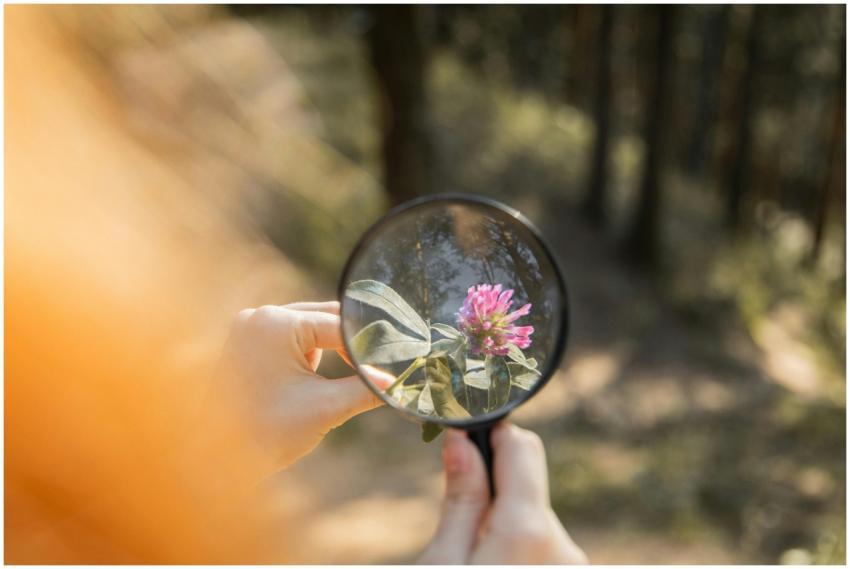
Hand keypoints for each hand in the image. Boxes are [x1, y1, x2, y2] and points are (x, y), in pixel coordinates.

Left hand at [216, 301, 391, 469]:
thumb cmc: (267, 432)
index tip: (394, 366)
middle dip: (352, 344)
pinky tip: (318, 376)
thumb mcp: (326, 408)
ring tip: (353, 373)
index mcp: (277, 323)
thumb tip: (397, 384)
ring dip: (331, 349)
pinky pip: (288, 338)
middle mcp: (259, 316)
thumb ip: (366, 389)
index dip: (369, 348)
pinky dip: (308, 353)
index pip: (339, 326)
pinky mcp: (244, 343)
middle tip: (382, 366)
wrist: (212, 460)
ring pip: (308, 328)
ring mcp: (248, 328)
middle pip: (324, 319)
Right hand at [419, 423, 587, 563]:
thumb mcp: (442, 561)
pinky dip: (519, 551)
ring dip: (504, 528)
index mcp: (528, 530)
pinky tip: (495, 568)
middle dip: (491, 493)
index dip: (489, 437)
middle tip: (456, 527)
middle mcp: (564, 546)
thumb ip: (460, 500)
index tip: (461, 442)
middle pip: (525, 487)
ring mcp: (573, 567)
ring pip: (532, 519)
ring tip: (473, 560)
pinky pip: (543, 548)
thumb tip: (461, 438)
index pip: (521, 446)